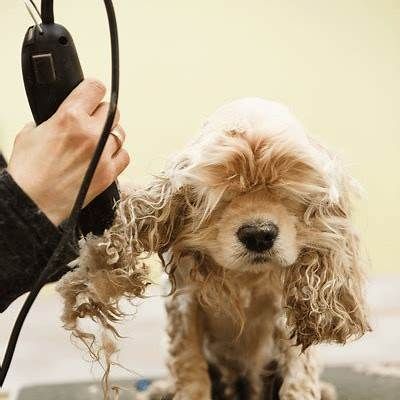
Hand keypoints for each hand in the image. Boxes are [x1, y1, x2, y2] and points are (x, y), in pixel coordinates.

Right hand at [7, 79, 129, 225]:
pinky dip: (117, 155)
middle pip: (112, 111)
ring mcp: (103, 154)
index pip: (95, 88)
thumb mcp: (30, 134)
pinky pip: (125, 156)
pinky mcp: (109, 173)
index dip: (93, 90)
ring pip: (121, 133)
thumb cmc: (29, 172)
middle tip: (93, 122)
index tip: (93, 94)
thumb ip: (49, 121)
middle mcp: (91, 133)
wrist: (33, 202)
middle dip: (102, 114)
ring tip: (98, 142)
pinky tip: (106, 158)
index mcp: (70, 117)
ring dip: (111, 135)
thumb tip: (56, 120)